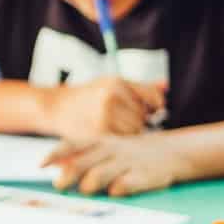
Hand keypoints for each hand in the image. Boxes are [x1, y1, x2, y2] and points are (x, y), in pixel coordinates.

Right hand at [44, 78, 166, 138]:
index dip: (156, 106)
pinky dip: (119, 140)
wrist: (57, 106)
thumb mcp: (111, 83)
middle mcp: (112, 97)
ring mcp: (104, 115)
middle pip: (143, 116)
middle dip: (139, 120)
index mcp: (117, 82)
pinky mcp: (98, 132)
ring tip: (116, 127)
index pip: (152, 97)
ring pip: (135, 130)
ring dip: (130, 132)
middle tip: (125, 120)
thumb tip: (166, 86)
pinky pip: (121, 140)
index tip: (153, 110)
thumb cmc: (88, 95)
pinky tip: (110, 135)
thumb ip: (139, 87)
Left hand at [45, 134, 190, 196]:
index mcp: (100, 141)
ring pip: (97, 176)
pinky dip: (114, 191)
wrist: (174, 152)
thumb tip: (52, 164)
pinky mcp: (143, 176)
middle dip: (66, 176)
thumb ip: (81, 155)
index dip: (55, 154)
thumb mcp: (107, 147)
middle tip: (59, 186)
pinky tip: (113, 193)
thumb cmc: (130, 153)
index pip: (72, 145)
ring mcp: (127, 163)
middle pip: (80, 163)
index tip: (41, 165)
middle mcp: (111, 150)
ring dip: (87, 186)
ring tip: (87, 191)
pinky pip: (122, 186)